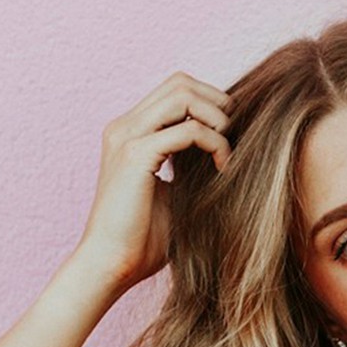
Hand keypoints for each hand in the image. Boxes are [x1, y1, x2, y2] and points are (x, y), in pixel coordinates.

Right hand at [72, 71, 233, 294]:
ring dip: (216, 118)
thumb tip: (226, 153)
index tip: (229, 137)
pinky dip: (214, 143)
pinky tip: (222, 168)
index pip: (174, 91)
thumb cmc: (141, 240)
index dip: (209, 104)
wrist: (110, 265)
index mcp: (130, 132)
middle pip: (180, 82)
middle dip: (217, 103)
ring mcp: (128, 137)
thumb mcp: (174, 193)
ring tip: (228, 150)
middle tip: (235, 137)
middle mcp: (125, 127)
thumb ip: (189, 166)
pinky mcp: (135, 155)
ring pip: (183, 95)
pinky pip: (189, 129)